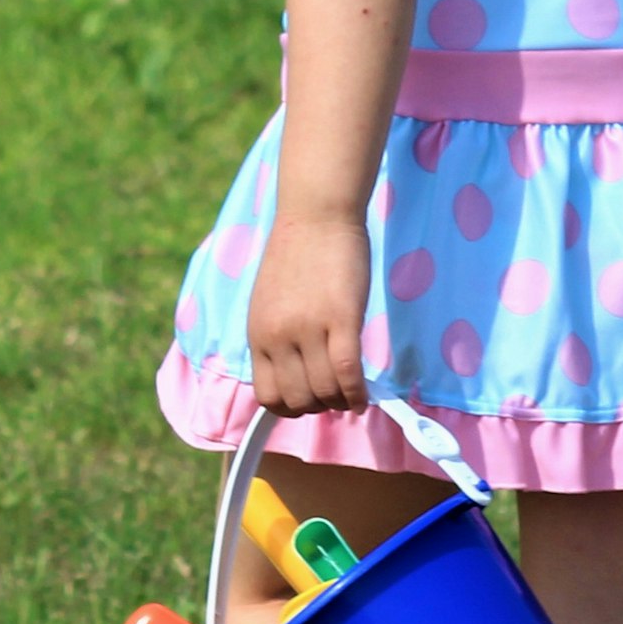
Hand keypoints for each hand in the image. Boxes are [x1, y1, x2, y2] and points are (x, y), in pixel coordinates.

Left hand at [244, 212, 373, 414]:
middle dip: (320, 407)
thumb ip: (277, 338)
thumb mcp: (269, 304)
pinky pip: (347, 372)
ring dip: (341, 401)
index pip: (268, 396)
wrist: (316, 215)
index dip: (291, 408)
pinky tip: (364, 396)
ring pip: (324, 392)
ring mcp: (308, 328)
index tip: (310, 399)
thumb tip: (294, 374)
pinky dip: (357, 393)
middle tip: (335, 394)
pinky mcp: (340, 318)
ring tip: (352, 394)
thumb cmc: (296, 255)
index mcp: (258, 334)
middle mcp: (278, 336)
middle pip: (299, 400)